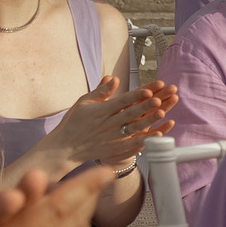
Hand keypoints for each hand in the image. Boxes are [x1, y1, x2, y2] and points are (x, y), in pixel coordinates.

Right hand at [45, 76, 175, 171]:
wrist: (64, 148)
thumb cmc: (74, 123)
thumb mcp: (83, 103)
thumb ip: (100, 91)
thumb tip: (113, 77)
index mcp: (101, 111)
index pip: (121, 101)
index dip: (135, 95)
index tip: (148, 89)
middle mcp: (108, 124)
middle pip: (130, 113)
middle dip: (145, 106)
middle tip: (159, 98)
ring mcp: (112, 138)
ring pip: (133, 128)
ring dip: (147, 121)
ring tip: (161, 113)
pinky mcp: (115, 149)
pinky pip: (132, 145)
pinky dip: (144, 140)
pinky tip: (157, 135)